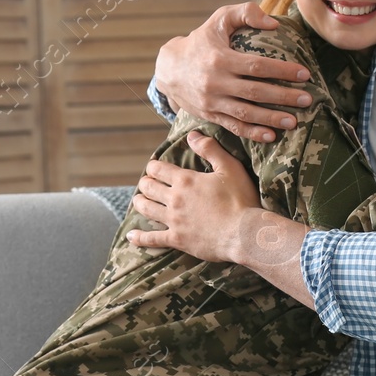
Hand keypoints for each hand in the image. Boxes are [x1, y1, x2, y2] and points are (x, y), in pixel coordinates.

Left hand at [129, 131, 265, 262]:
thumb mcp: (230, 167)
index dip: (153, 167)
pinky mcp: (177, 240)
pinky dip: (139, 238)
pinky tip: (131, 237)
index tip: (154, 168)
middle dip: (146, 183)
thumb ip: (210, 149)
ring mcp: (174, 220)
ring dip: (140, 202)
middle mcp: (175, 199)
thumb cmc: (241, 199)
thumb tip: (192, 135)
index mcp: (185, 180)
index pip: (158, 169)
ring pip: (146, 209)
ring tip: (138, 200)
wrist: (244, 233)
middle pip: (149, 188)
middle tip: (147, 183)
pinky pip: (152, 239)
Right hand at [154, 3, 311, 143]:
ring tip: (294, 121)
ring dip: (271, 119)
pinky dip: (252, 134)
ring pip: (246, 114)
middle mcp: (215, 82)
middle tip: (307, 100)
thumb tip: (274, 23)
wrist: (169, 68)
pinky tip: (271, 136)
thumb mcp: (219, 19)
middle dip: (284, 97)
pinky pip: (233, 127)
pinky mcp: (210, 115)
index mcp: (220, 59)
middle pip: (255, 93)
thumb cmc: (202, 41)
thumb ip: (246, 13)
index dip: (282, 71)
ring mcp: (212, 102)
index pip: (257, 66)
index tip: (304, 74)